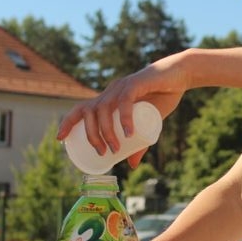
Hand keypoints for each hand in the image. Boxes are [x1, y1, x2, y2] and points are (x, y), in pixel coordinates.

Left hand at [56, 56, 186, 166]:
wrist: (181, 75)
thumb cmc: (163, 97)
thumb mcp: (149, 126)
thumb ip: (139, 144)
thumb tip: (131, 165)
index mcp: (109, 99)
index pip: (81, 108)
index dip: (68, 122)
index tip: (60, 138)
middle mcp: (111, 91)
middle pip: (89, 112)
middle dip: (91, 135)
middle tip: (102, 153)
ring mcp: (122, 86)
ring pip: (104, 109)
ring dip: (106, 131)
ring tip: (114, 148)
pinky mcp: (137, 83)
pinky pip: (124, 101)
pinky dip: (124, 118)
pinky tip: (128, 133)